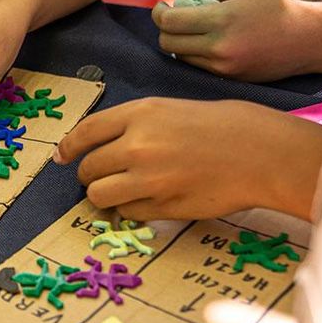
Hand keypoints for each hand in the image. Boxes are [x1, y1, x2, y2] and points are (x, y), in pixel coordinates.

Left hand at [53, 98, 321, 220]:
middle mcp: (137, 146)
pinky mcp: (162, 206)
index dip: (68, 148)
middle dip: (90, 175)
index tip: (62, 157)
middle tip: (104, 176)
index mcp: (139, 114)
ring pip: (98, 195)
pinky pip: (127, 213)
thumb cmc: (218, 126)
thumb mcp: (169, 109)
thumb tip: (91, 147)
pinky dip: (131, 210)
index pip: (84, 134)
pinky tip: (149, 199)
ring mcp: (148, 179)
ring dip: (104, 196)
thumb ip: (130, 125)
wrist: (260, 151)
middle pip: (87, 169)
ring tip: (121, 191)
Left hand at [153, 0, 321, 81]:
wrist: (307, 40)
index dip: (159, 12)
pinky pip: (195, 66)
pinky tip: (207, 41)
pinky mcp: (227, 78)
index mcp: (222, 20)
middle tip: (175, 16)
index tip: (164, 5)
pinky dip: (193, 53)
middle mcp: (219, 47)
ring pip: (179, 56)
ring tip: (194, 28)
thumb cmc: (274, 8)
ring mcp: (222, 67)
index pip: (170, 21)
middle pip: (167, 42)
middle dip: (164, 28)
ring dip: (178, 41)